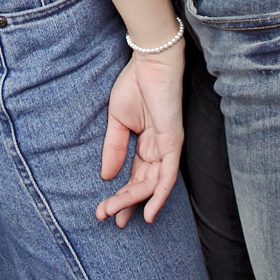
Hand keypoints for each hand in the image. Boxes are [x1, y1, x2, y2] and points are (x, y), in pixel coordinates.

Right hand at [94, 46, 185, 227]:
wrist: (149, 61)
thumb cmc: (135, 84)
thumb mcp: (117, 121)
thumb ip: (113, 148)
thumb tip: (106, 176)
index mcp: (148, 144)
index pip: (136, 177)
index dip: (122, 195)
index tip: (105, 211)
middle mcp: (160, 150)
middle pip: (144, 185)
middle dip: (125, 203)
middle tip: (107, 218)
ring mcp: (168, 147)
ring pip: (153, 184)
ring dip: (134, 201)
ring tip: (116, 214)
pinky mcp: (173, 142)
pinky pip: (169, 175)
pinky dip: (160, 195)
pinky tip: (149, 212)